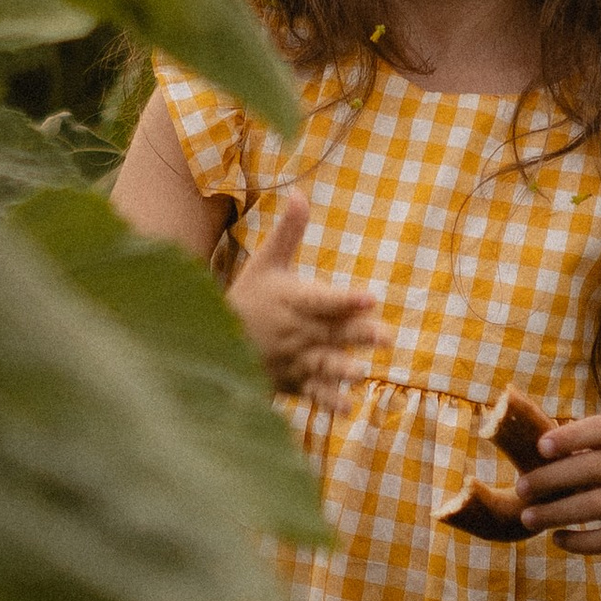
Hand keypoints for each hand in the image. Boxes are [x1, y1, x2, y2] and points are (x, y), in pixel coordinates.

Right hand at [229, 195, 389, 402]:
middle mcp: (296, 331)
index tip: (371, 298)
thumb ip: (288, 231)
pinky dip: (326, 402)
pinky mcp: (294, 382)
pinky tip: (346, 408)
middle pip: (332, 332)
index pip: (323, 299)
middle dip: (358, 335)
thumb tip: (299, 192)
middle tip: (387, 337)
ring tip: (361, 374)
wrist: (213, 340)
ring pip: (322, 365)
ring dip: (341, 370)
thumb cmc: (250, 296)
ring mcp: (295, 359)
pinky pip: (311, 393)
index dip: (346, 299)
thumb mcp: (266, 262)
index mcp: (293, 300)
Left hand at [519, 413, 600, 553]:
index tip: (541, 446)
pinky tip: (556, 539)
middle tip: (520, 488)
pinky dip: (579, 542)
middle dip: (552, 479)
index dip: (571, 436)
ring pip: (596, 505)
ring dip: (557, 512)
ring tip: (527, 517)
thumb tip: (521, 447)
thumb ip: (573, 449)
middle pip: (592, 468)